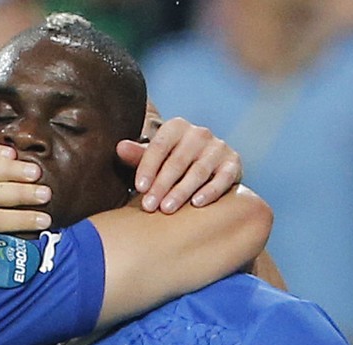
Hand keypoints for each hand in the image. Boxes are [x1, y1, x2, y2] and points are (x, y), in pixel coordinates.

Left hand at [117, 117, 242, 213]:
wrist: (206, 168)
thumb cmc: (170, 164)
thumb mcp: (152, 158)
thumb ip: (137, 155)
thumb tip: (119, 147)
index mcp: (176, 127)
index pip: (159, 146)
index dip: (148, 167)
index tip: (139, 188)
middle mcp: (199, 133)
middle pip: (177, 161)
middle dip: (161, 185)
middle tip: (149, 206)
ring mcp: (218, 147)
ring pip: (198, 171)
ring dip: (181, 191)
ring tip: (167, 209)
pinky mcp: (233, 163)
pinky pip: (222, 179)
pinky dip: (210, 191)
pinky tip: (196, 204)